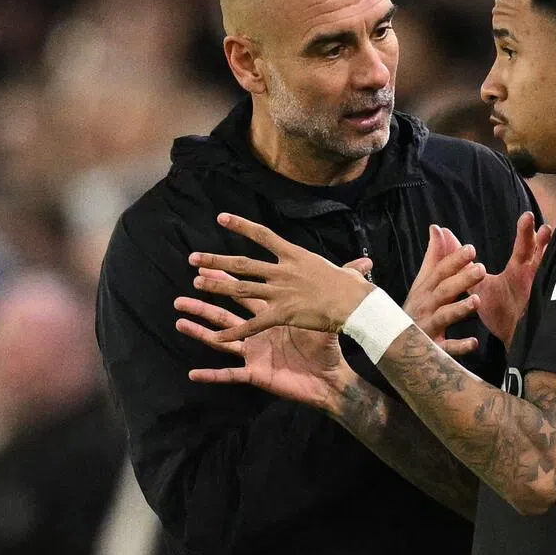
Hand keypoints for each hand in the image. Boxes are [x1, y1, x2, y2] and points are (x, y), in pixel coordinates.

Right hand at [174, 258, 372, 411]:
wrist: (331, 378)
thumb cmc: (327, 346)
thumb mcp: (326, 315)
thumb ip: (335, 289)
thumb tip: (362, 263)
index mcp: (272, 316)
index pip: (247, 292)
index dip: (228, 279)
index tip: (210, 266)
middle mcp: (259, 332)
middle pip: (227, 312)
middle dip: (206, 300)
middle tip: (187, 286)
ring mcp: (254, 353)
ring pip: (221, 340)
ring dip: (200, 332)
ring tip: (179, 322)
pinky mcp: (256, 373)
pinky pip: (230, 375)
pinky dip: (211, 375)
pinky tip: (193, 373)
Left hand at [189, 213, 374, 340]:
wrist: (355, 305)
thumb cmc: (354, 289)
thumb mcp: (349, 273)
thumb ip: (349, 269)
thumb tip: (362, 266)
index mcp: (296, 256)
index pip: (263, 236)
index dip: (241, 226)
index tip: (221, 218)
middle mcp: (283, 272)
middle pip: (242, 264)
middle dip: (216, 261)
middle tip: (194, 259)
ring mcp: (280, 293)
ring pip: (240, 289)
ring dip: (216, 286)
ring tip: (196, 283)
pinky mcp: (281, 315)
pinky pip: (252, 325)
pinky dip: (233, 332)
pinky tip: (216, 336)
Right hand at [404, 224, 485, 355]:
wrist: (394, 346)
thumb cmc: (416, 308)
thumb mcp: (423, 282)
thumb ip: (434, 256)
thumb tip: (437, 228)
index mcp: (425, 290)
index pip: (440, 271)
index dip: (454, 260)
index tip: (471, 249)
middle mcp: (425, 306)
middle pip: (443, 291)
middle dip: (461, 279)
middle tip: (481, 269)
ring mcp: (427, 328)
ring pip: (443, 317)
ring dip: (459, 308)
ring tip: (477, 300)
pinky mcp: (432, 349)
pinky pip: (446, 349)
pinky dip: (459, 346)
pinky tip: (474, 342)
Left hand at [469, 212, 551, 346]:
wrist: (509, 340)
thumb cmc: (499, 309)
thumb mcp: (479, 285)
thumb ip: (463, 264)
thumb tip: (442, 234)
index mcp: (521, 269)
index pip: (525, 246)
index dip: (526, 232)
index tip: (527, 216)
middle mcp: (535, 278)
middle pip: (540, 257)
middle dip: (542, 244)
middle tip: (544, 228)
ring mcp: (542, 294)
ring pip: (551, 276)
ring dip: (552, 269)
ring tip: (554, 258)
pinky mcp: (544, 313)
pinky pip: (553, 304)